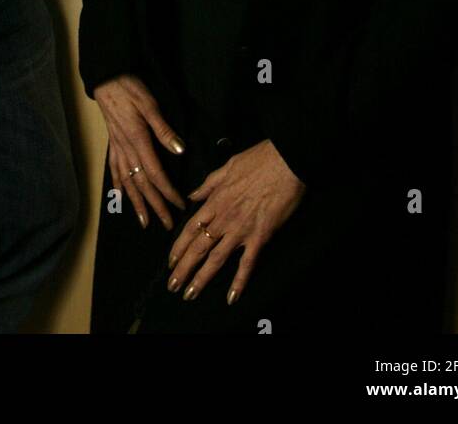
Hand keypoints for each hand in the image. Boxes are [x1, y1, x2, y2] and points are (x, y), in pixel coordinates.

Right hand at [93, 74, 186, 229]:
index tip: (179, 206)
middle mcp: (126, 149)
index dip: (168, 192)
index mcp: (138, 141)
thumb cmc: (130, 89)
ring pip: (127, 181)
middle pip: (142, 184)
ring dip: (136, 203)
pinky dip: (118, 185)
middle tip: (166, 224)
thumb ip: (164, 130)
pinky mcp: (112, 143)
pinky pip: (114, 169)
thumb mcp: (150, 105)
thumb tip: (179, 151)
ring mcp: (117, 148)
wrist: (106, 79)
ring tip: (143, 221)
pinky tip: (120, 197)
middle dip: (155, 205)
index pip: (156, 174)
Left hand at [166, 140, 304, 305]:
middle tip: (172, 286)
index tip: (170, 262)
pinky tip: (232, 297)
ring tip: (190, 294)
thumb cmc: (258, 159)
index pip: (190, 229)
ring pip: (216, 259)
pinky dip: (239, 281)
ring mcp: (241, 229)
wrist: (286, 160)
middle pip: (198, 247)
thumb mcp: (227, 166)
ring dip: (202, 278)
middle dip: (183, 269)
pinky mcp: (260, 236)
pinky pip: (247, 263)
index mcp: (215, 201)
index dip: (178, 247)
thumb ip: (208, 184)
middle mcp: (224, 218)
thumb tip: (192, 196)